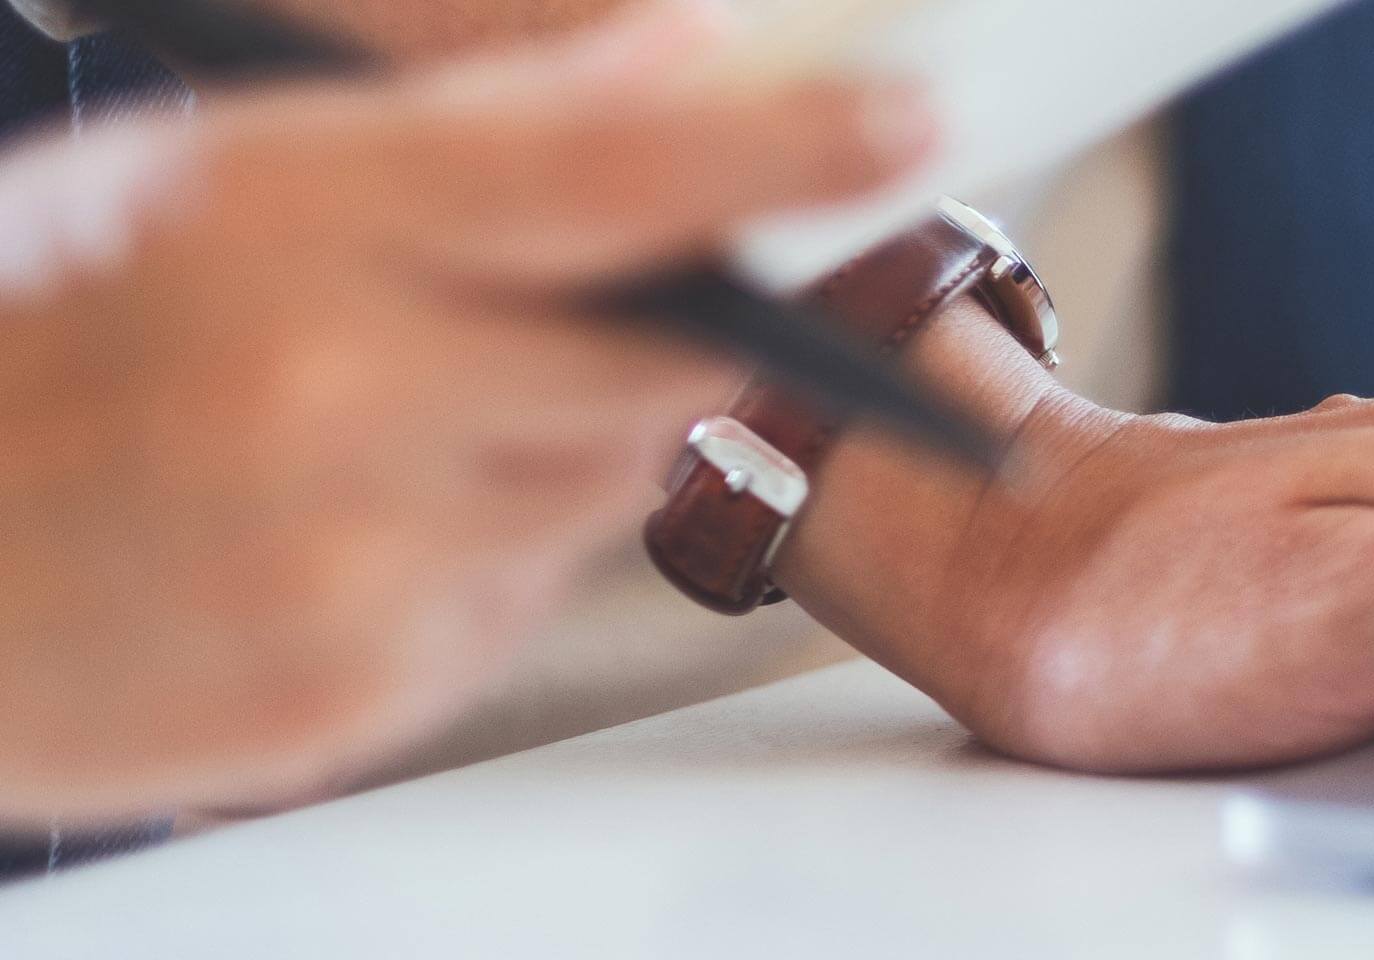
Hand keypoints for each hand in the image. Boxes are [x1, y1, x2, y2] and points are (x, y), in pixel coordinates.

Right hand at [0, 5, 927, 817]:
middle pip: (656, 357)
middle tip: (520, 299)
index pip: (601, 172)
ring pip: (596, 489)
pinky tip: (320, 525)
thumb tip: (679, 57)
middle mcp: (333, 401)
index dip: (779, 145)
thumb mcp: (198, 170)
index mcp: (281, 223)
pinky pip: (510, 607)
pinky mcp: (356, 698)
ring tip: (356, 416)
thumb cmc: (14, 340)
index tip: (915, 120)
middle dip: (650, 322)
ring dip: (540, 444)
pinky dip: (459, 559)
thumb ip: (462, 122)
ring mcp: (348, 568)